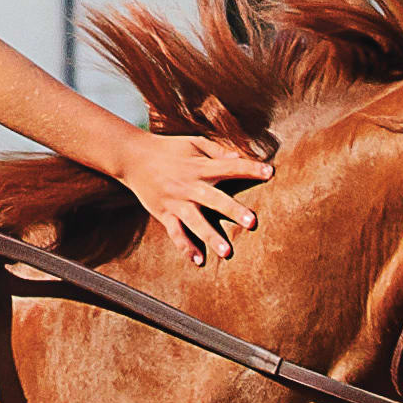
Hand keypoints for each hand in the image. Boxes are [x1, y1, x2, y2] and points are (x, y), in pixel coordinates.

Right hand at [121, 131, 268, 264]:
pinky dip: (186, 247)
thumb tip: (239, 158)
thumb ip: (217, 151)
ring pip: (195, 222)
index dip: (249, 169)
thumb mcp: (193, 143)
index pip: (228, 167)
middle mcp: (188, 185)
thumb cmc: (168, 149)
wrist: (133, 157)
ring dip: (210, 237)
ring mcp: (176, 202)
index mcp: (199, 166)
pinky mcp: (164, 214)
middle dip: (233, 210)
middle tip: (252, 222)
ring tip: (227, 253)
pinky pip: (176, 233)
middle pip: (214, 199)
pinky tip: (199, 260)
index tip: (270, 173)